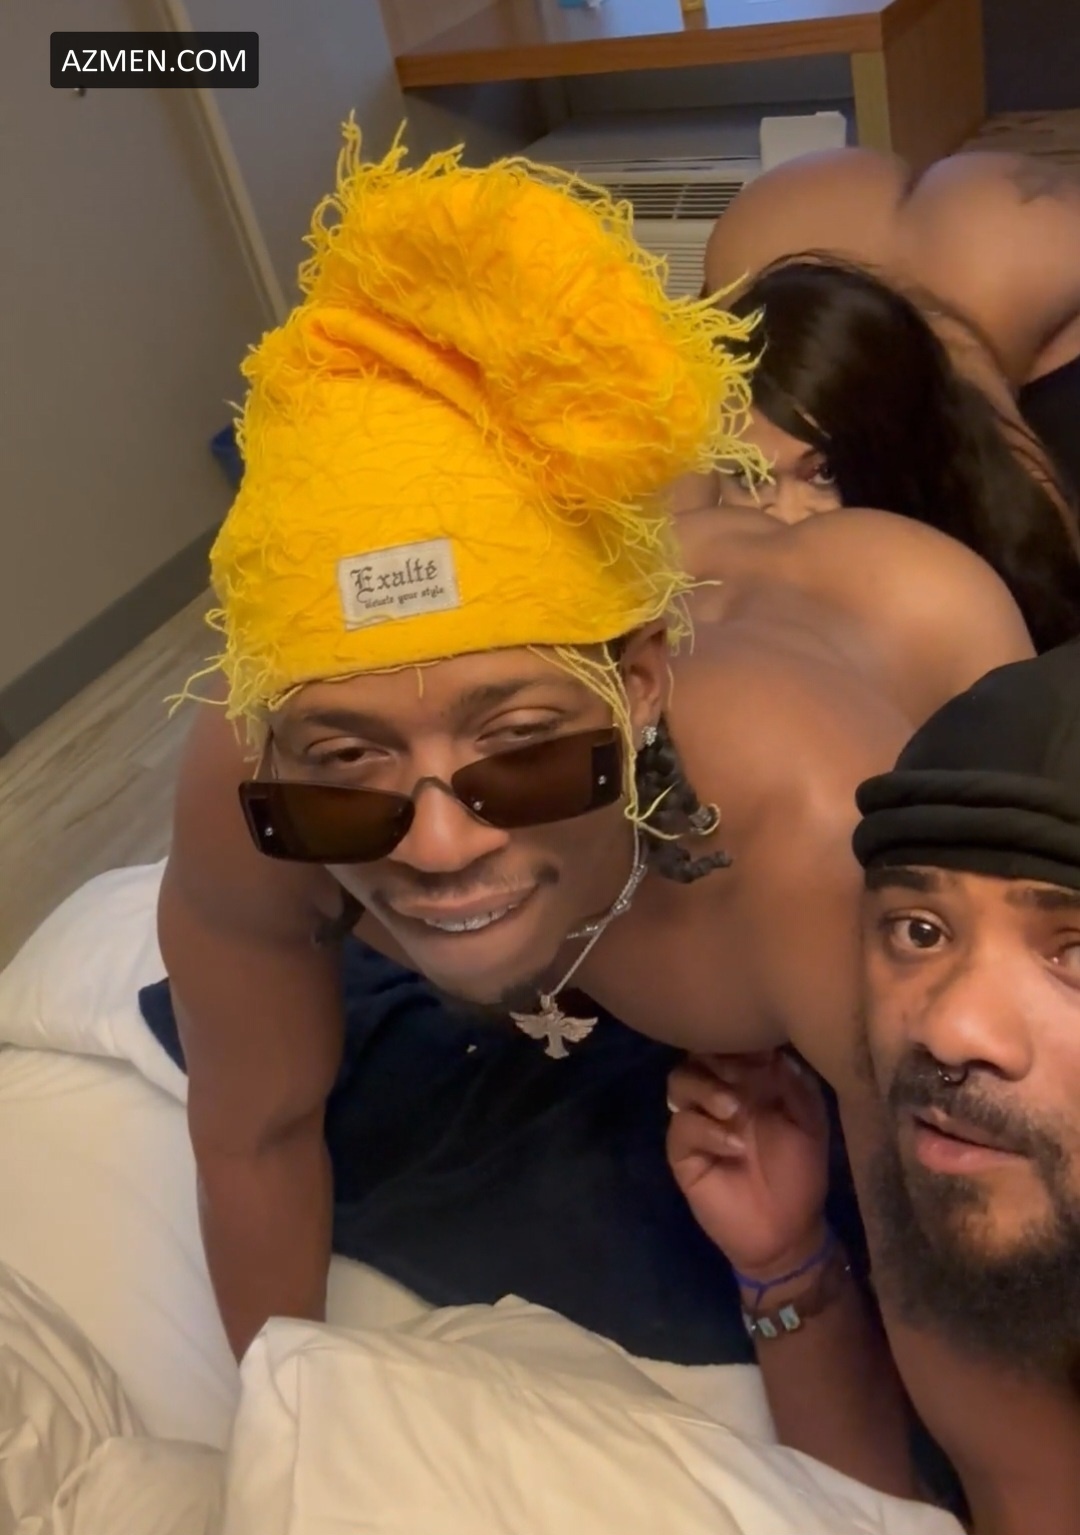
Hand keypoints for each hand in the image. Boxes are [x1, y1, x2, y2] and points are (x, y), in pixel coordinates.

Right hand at [666, 1051, 830, 1283]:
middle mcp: (717, 1095)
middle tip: (743, 1077)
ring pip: (679, 1081)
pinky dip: (706, 1130)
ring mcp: (698, 1122)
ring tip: (734, 1110)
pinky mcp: (684, 1154)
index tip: (762, 1051)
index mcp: (748, 1082)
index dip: (740, 1039)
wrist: (788, 1232)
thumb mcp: (809, 1121)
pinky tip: (734, 1147)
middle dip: (719, 1059)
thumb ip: (794, 1083)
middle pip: (697, 1053)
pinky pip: (681, 1127)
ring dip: (706, 1088)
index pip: (729, 1044)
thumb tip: (773, 1049)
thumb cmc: (800, 1173)